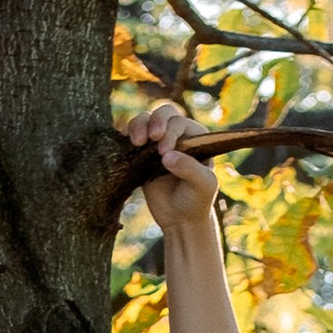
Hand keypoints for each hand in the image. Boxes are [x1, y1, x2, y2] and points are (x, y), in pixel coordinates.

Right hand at [127, 97, 221, 232]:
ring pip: (146, 119)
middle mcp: (178, 135)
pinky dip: (130, 134)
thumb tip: (167, 157)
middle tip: (152, 137)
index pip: (180, 124)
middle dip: (156, 121)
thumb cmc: (197, 200)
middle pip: (164, 113)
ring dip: (139, 125)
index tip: (164, 153)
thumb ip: (190, 169)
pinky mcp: (142, 153)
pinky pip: (134, 134)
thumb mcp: (203, 186)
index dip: (170, 133)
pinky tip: (131, 145)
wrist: (181, 219)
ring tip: (137, 142)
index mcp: (196, 137)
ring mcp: (158, 142)